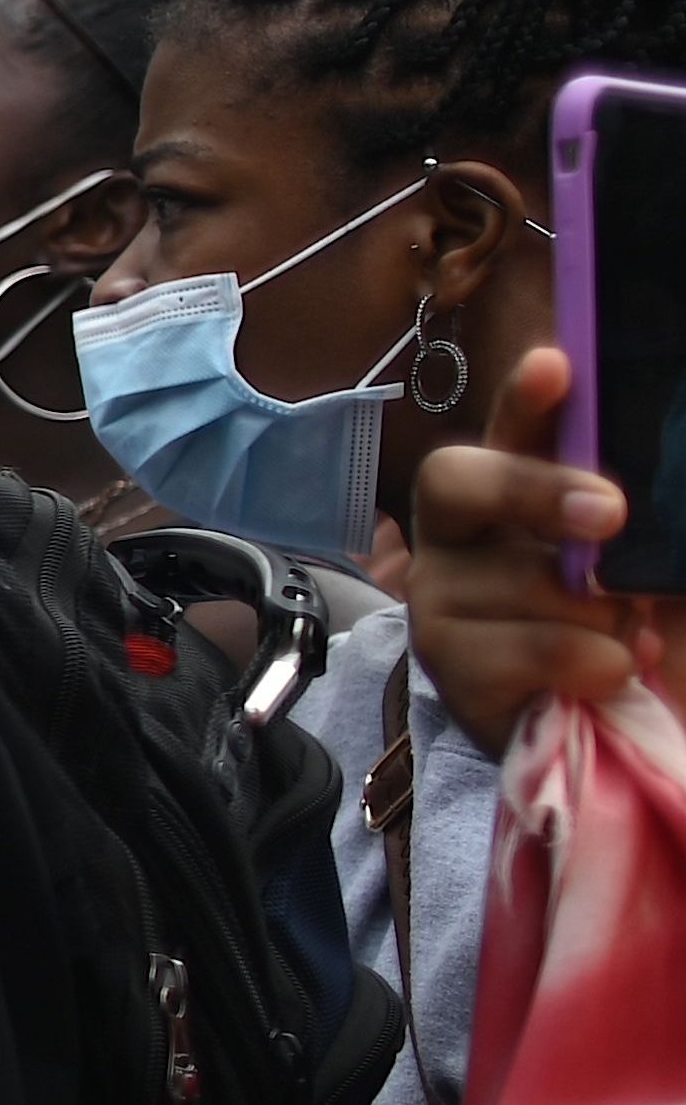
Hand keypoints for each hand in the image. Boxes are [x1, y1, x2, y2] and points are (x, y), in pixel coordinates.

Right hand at [410, 349, 667, 745]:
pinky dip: (590, 661)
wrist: (624, 737)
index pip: (515, 428)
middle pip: (459, 480)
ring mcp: (445, 601)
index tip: (554, 367)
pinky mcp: (448, 670)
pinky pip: (530, 648)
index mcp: (520, 494)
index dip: (525, 397)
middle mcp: (466, 537)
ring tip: (629, 638)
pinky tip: (607, 674)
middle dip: (534, 489)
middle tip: (612, 516)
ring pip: (518, 580)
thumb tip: (637, 490)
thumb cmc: (644, 634)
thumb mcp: (659, 563)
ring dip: (600, 614)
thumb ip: (654, 516)